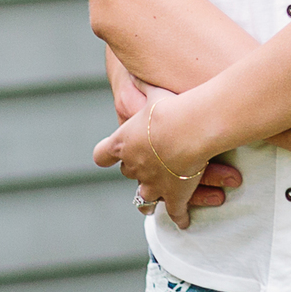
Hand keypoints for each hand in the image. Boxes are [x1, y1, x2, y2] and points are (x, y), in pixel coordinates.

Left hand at [95, 93, 221, 228]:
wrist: (189, 129)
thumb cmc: (169, 107)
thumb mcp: (152, 91)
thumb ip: (142, 84)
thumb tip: (135, 70)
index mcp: (122, 143)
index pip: (101, 155)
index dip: (105, 155)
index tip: (107, 156)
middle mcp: (134, 166)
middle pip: (127, 173)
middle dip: (135, 171)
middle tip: (146, 168)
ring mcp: (153, 184)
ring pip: (144, 201)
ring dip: (149, 201)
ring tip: (153, 204)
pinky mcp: (174, 197)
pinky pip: (176, 213)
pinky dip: (179, 218)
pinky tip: (183, 222)